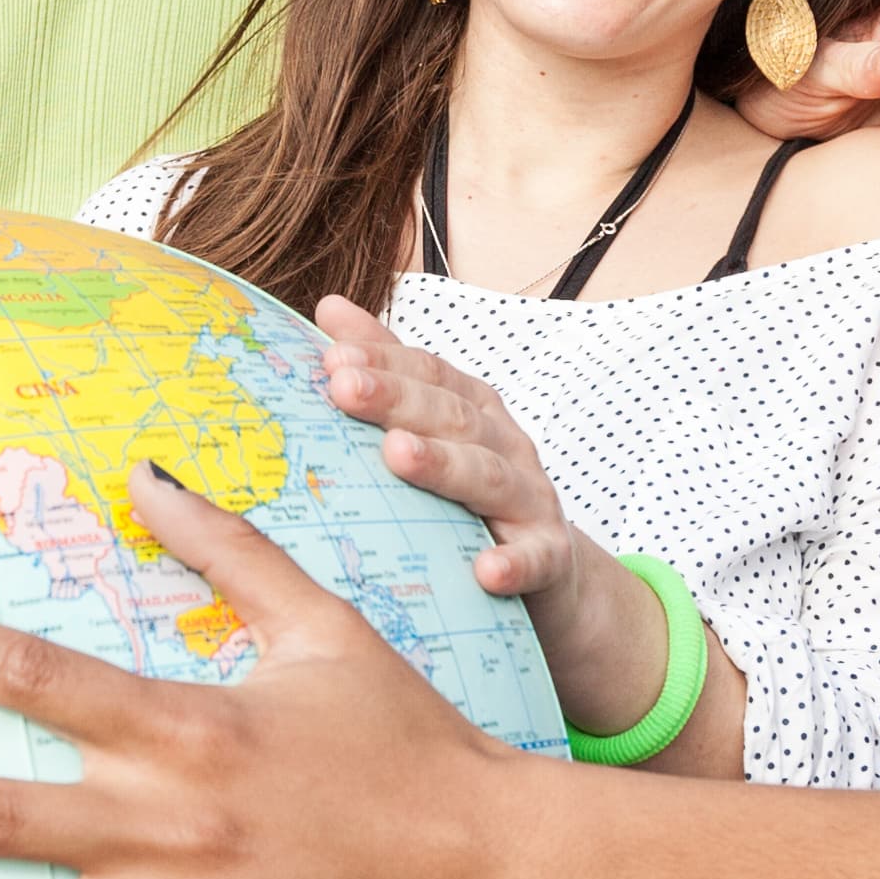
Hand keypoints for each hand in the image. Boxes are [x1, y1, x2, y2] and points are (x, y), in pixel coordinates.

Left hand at [306, 298, 662, 735]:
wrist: (549, 566)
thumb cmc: (471, 495)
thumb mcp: (432, 428)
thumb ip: (388, 371)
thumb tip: (329, 307)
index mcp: (470, 410)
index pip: (427, 375)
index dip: (385, 361)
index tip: (333, 356)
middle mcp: (504, 444)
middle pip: (450, 416)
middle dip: (396, 400)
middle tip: (344, 388)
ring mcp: (530, 499)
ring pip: (487, 477)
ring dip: (443, 465)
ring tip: (397, 454)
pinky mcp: (550, 555)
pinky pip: (534, 558)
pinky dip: (513, 563)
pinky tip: (486, 570)